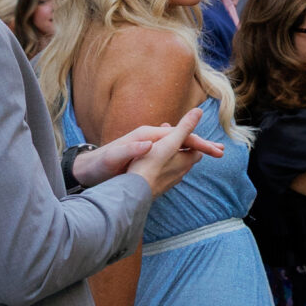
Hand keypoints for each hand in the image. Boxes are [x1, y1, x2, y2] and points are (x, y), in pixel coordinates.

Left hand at [75, 119, 223, 185]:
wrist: (84, 169)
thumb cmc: (98, 165)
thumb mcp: (112, 159)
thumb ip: (129, 149)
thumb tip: (148, 142)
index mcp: (146, 136)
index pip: (178, 136)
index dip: (197, 143)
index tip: (213, 151)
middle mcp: (149, 137)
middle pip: (181, 137)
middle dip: (202, 144)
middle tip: (221, 152)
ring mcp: (148, 145)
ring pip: (177, 144)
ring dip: (195, 148)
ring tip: (211, 153)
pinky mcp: (145, 155)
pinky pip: (170, 151)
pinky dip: (184, 152)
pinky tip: (189, 157)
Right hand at [138, 109, 219, 198]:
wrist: (134, 190)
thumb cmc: (151, 164)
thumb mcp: (170, 141)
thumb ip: (185, 127)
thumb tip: (199, 111)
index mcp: (186, 161)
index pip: (197, 149)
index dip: (197, 141)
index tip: (199, 138)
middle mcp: (180, 173)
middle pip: (188, 159)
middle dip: (185, 148)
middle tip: (181, 141)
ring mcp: (168, 182)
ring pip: (175, 167)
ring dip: (173, 157)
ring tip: (167, 150)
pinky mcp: (157, 187)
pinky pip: (163, 174)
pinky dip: (162, 166)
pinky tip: (153, 165)